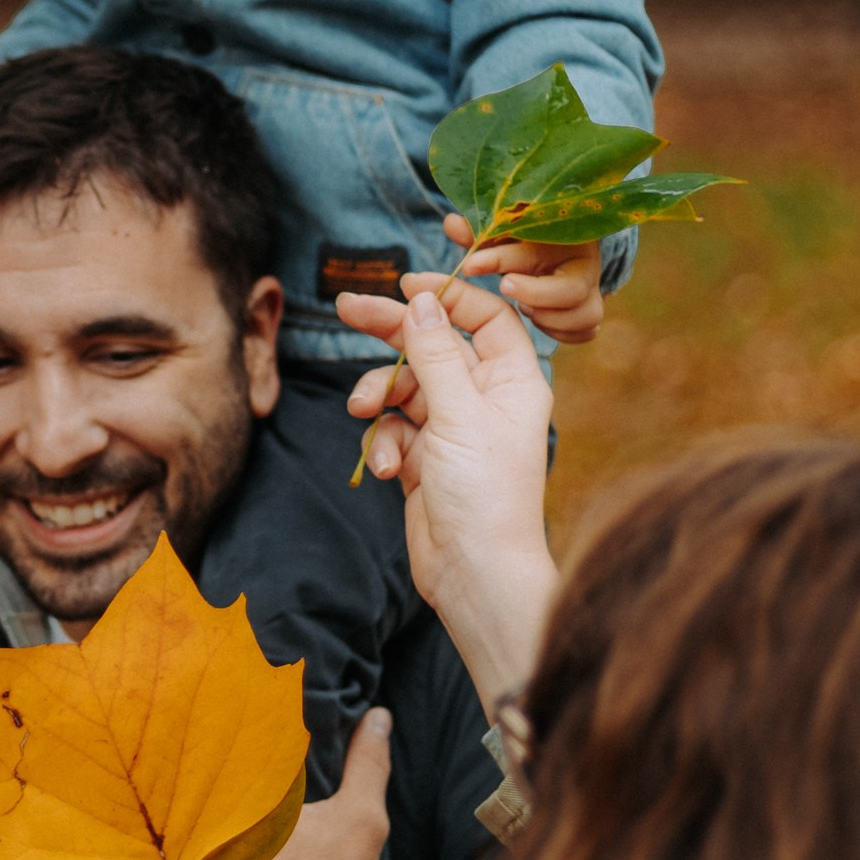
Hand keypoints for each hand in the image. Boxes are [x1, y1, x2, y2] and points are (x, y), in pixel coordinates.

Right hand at [335, 279, 558, 709]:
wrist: (475, 574)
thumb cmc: (485, 495)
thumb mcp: (458, 413)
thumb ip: (435, 353)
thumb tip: (421, 301)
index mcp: (513, 382)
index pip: (486, 319)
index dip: (449, 297)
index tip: (406, 285)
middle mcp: (485, 400)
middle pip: (434, 346)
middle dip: (391, 332)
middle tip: (346, 308)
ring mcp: (453, 430)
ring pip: (404, 388)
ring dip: (378, 397)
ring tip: (361, 411)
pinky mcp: (426, 460)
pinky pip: (394, 430)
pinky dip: (385, 444)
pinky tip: (390, 470)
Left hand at [441, 211, 604, 345]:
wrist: (556, 245)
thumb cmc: (523, 234)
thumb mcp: (502, 229)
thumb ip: (479, 230)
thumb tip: (451, 224)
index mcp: (565, 237)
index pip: (536, 249)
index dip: (501, 258)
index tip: (469, 265)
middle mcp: (584, 265)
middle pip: (572, 289)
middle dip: (534, 294)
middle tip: (503, 288)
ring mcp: (592, 290)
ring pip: (585, 315)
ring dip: (548, 318)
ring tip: (523, 308)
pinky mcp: (590, 312)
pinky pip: (586, 332)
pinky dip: (561, 332)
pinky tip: (537, 319)